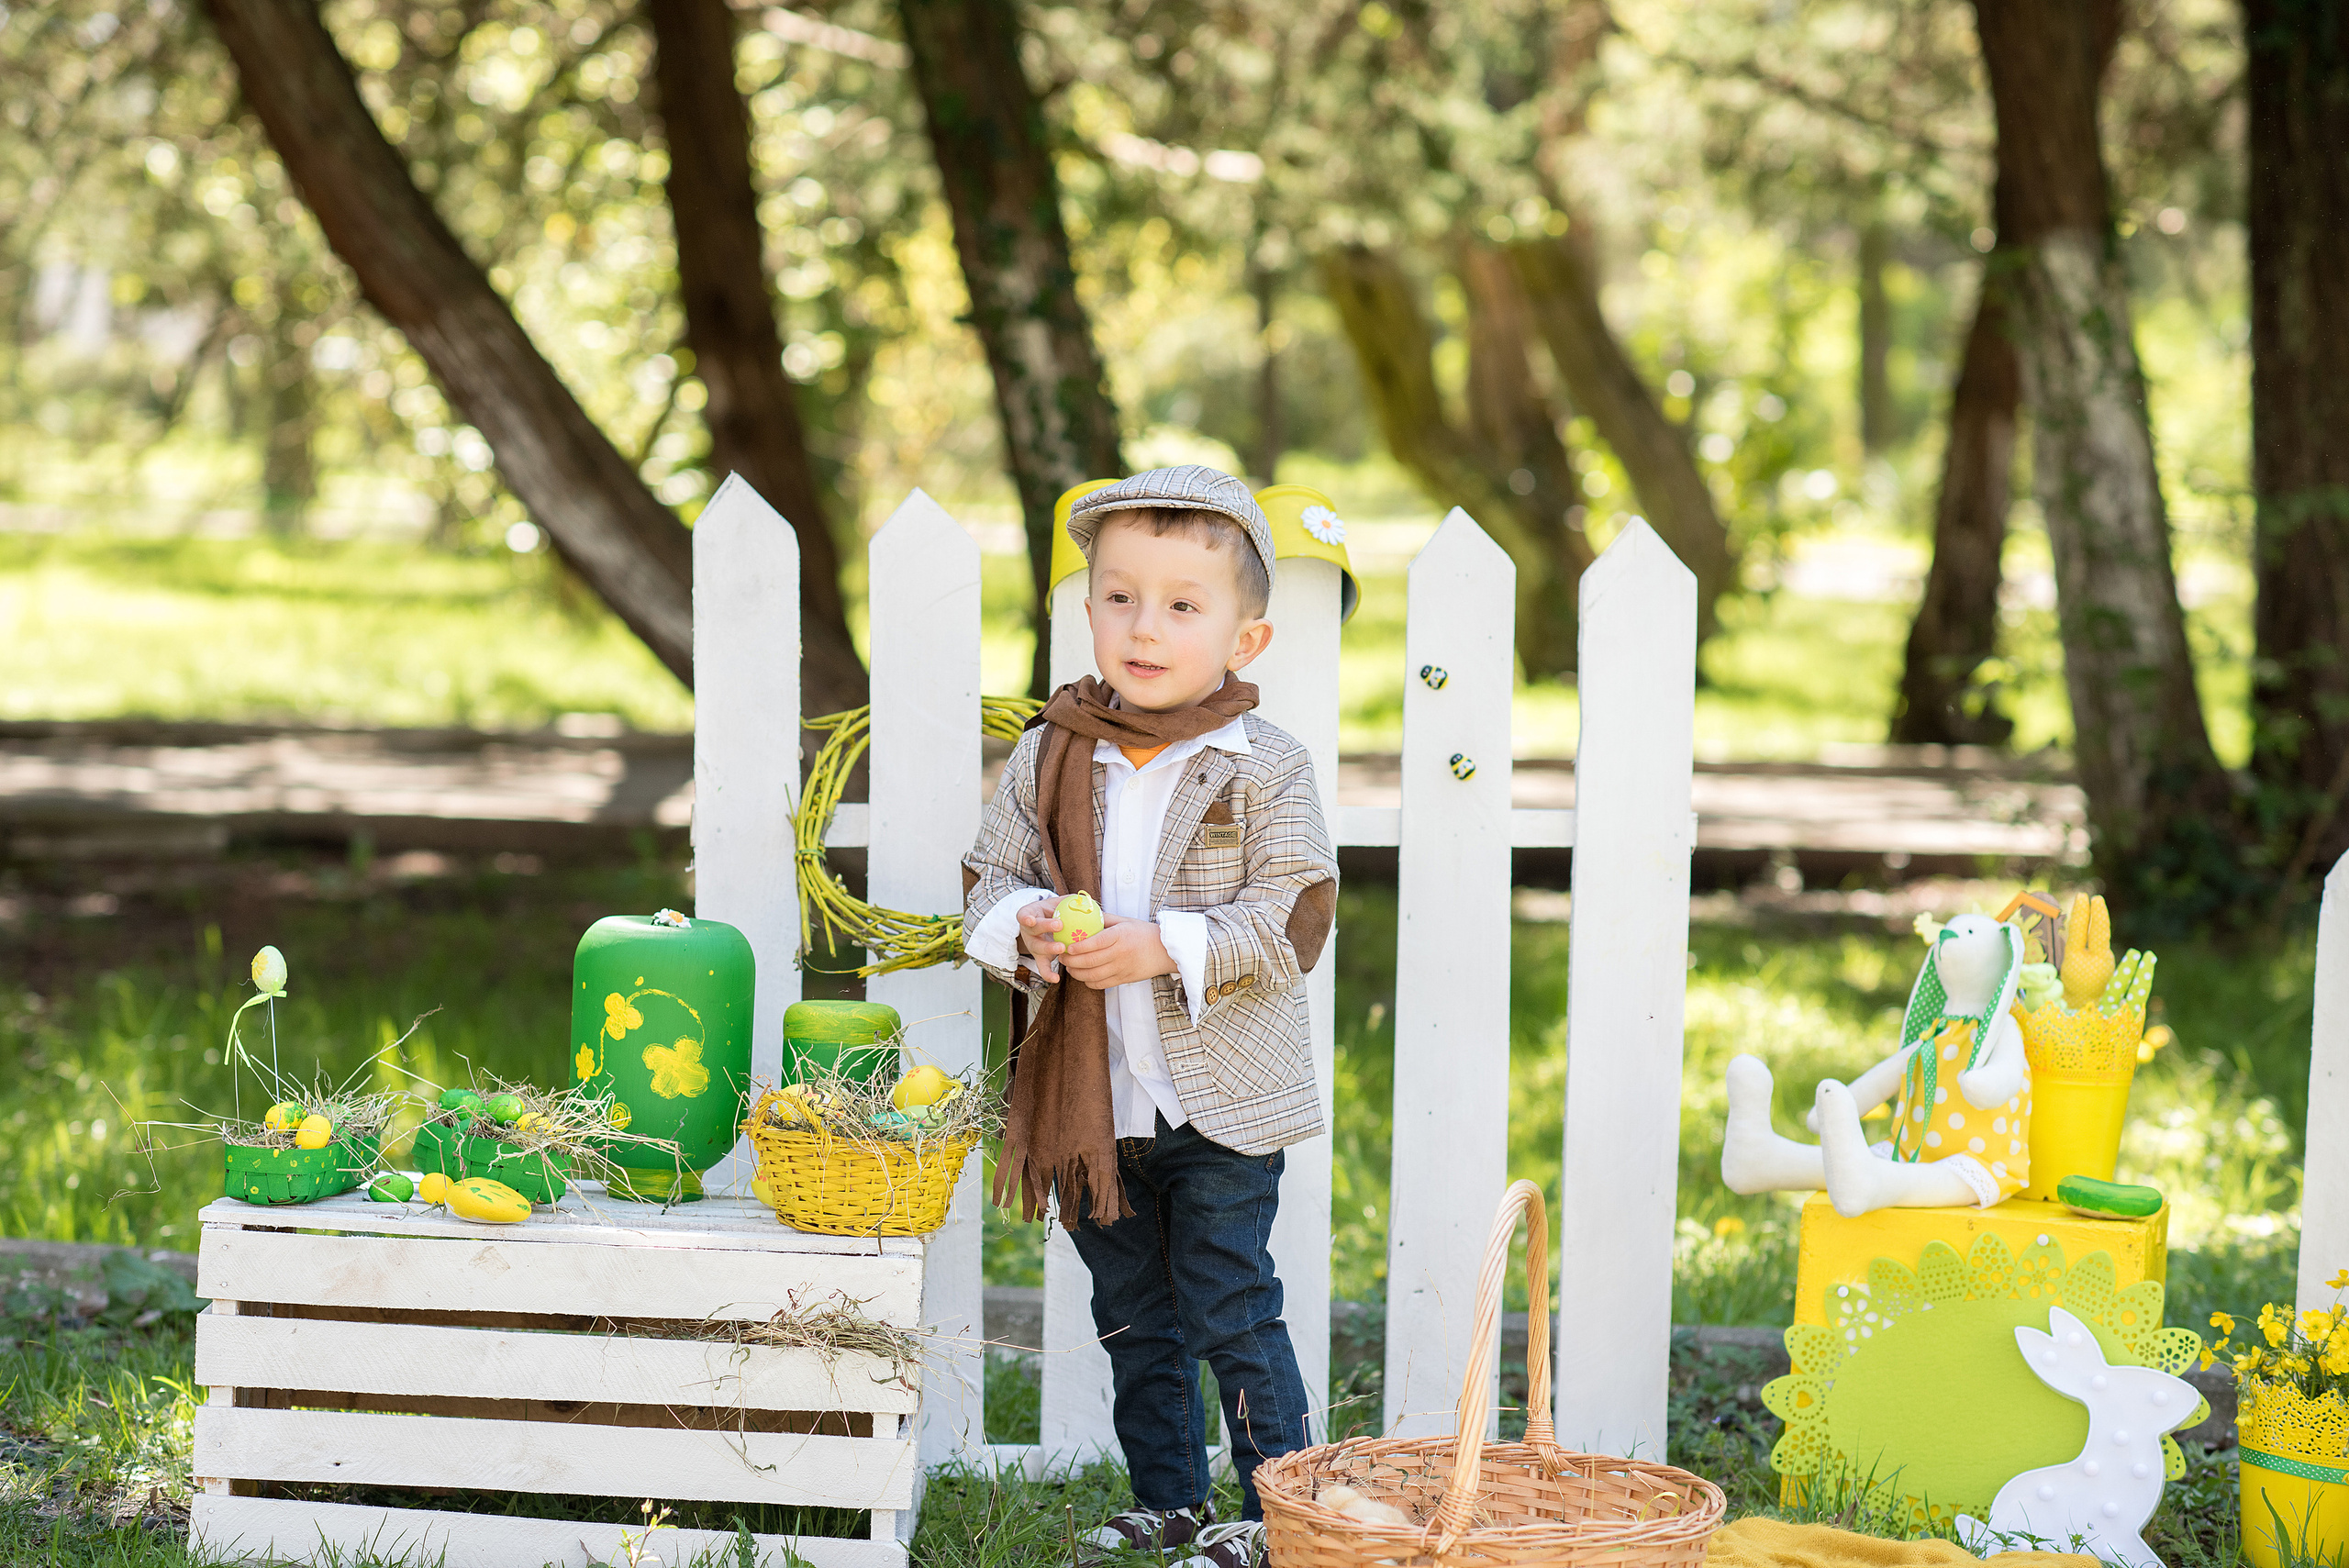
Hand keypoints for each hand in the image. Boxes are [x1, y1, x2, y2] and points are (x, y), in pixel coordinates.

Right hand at [1014, 899, 1066, 981]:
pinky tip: (1056, 978)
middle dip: (1045, 927)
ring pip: (1038, 948)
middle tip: (1059, 926)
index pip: (1024, 915)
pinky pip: (1042, 967)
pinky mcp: (1039, 957)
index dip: (1026, 917)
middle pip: (1033, 930)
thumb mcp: (1059, 902)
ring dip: (1049, 948)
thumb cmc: (1054, 911)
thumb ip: (1070, 900)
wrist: (1045, 924)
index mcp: (1030, 914)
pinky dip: (1047, 973)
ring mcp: (1033, 945)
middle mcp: (1028, 930)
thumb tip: (1087, 900)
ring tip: (1062, 948)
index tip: (1031, 919)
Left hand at [1058, 911, 1175, 989]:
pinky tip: (1083, 976)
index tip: (1067, 947)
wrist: (1165, 950)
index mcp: (1119, 936)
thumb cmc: (1143, 933)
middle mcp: (1120, 953)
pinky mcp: (1124, 979)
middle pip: (1090, 961)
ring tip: (1069, 967)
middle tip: (1061, 957)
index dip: (1078, 947)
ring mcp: (1122, 968)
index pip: (1094, 943)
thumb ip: (1104, 918)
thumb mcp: (1125, 921)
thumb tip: (1084, 914)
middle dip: (1071, 961)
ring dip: (1076, 973)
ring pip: (1093, 975)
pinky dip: (1088, 982)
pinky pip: (1101, 984)